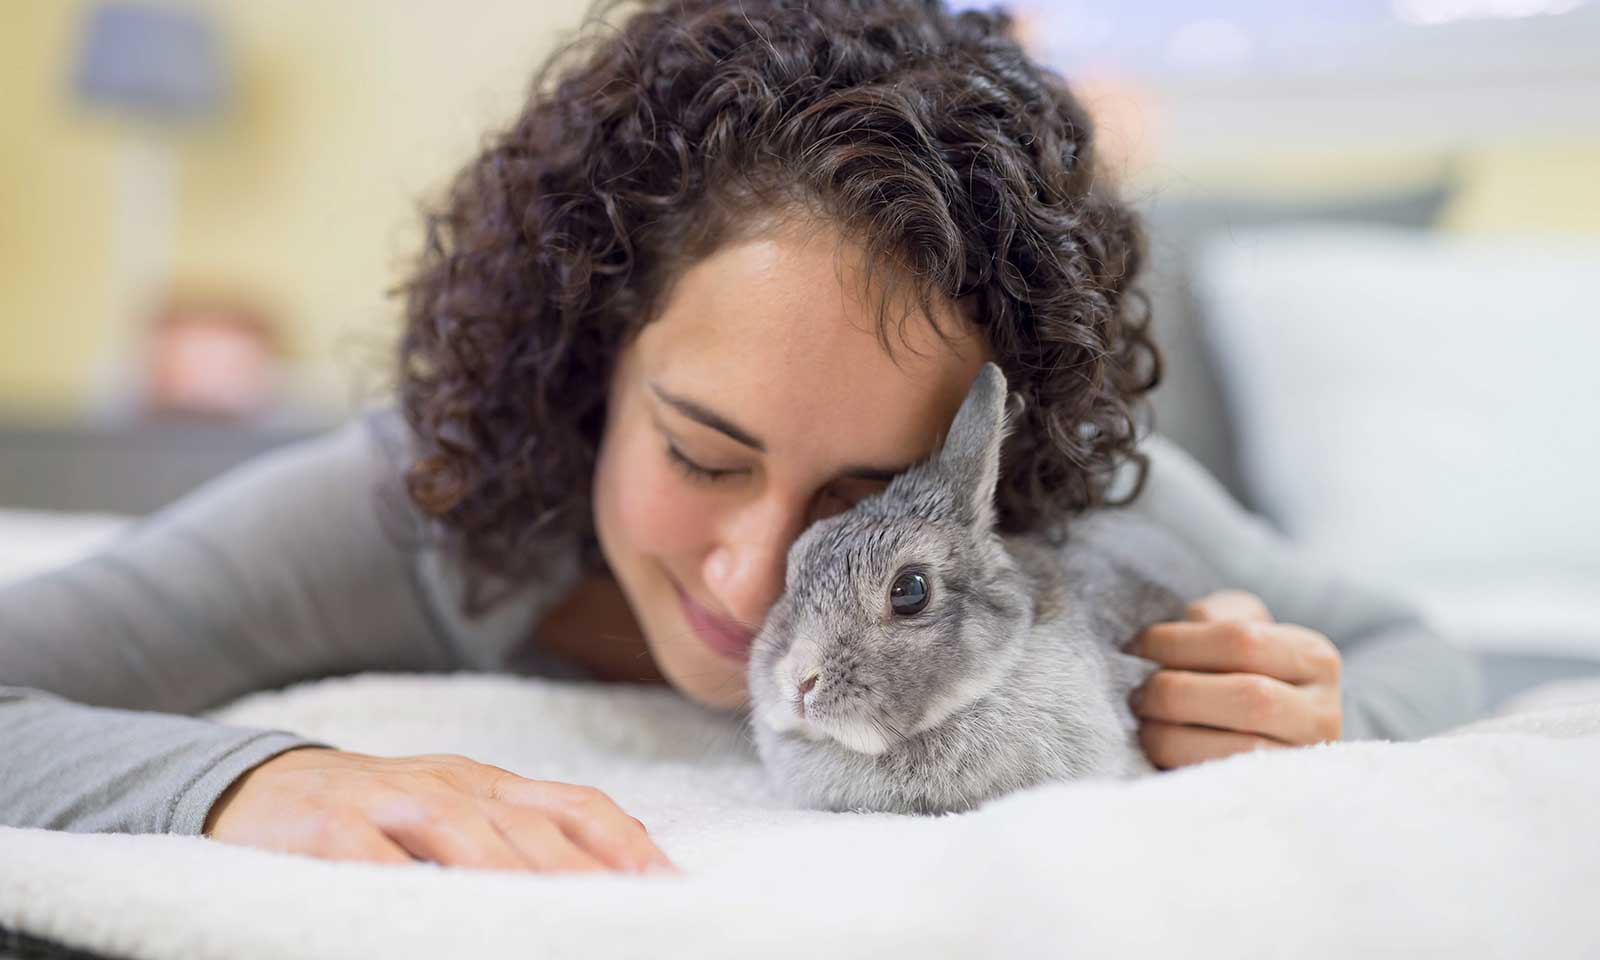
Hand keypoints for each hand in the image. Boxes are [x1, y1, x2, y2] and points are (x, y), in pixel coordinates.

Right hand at [202, 747, 679, 874]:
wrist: (253, 787)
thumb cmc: (373, 816)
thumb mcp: (453, 816)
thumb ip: (519, 838)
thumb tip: (608, 872)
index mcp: (486, 783)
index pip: (574, 806)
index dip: (625, 844)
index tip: (669, 886)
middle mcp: (448, 784)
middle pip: (529, 824)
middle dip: (583, 872)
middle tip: (627, 914)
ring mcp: (386, 799)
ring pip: (462, 831)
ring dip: (511, 876)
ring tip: (555, 919)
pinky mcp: (327, 826)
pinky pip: (370, 856)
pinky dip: (404, 880)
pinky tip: (435, 914)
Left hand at [1125, 590, 1341, 769]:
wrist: (1264, 729)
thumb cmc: (1236, 668)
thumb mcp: (1235, 627)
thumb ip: (1213, 617)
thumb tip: (1179, 631)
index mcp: (1315, 658)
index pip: (1243, 641)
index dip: (1178, 642)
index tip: (1136, 647)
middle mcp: (1322, 712)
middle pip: (1250, 698)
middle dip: (1177, 693)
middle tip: (1138, 694)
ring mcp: (1306, 760)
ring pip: (1241, 750)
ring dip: (1173, 735)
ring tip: (1145, 723)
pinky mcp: (1279, 796)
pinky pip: (1226, 785)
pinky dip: (1181, 765)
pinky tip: (1157, 749)